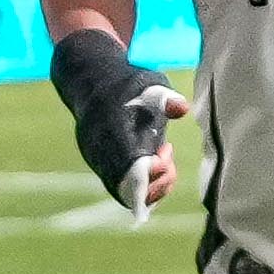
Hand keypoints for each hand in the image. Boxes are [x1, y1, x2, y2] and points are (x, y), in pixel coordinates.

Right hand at [51, 25, 187, 212]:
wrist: (92, 81)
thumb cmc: (126, 84)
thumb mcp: (148, 83)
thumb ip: (165, 97)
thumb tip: (182, 109)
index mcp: (110, 129)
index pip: (130, 165)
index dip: (152, 170)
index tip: (167, 151)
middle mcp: (99, 150)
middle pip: (127, 187)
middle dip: (157, 179)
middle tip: (167, 151)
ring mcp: (96, 160)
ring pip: (124, 192)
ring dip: (151, 183)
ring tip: (164, 158)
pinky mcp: (99, 165)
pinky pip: (120, 188)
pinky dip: (142, 184)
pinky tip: (155, 163)